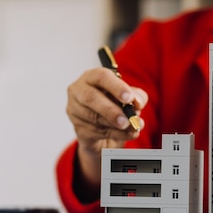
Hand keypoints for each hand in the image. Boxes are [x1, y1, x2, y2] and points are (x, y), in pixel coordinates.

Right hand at [66, 67, 147, 187]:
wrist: (104, 129)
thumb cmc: (117, 106)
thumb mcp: (130, 98)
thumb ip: (136, 97)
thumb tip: (137, 104)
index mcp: (91, 78)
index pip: (100, 77)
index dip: (116, 87)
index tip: (130, 98)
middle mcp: (78, 92)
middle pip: (91, 99)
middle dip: (113, 109)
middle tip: (129, 119)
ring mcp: (75, 112)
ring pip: (95, 119)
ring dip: (117, 126)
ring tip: (133, 129)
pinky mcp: (79, 130)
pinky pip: (96, 134)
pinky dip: (114, 136)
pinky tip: (125, 135)